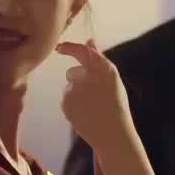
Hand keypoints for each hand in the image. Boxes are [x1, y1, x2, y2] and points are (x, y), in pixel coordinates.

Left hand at [56, 38, 134, 156]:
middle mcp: (89, 76)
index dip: (69, 47)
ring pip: (69, 87)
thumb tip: (90, 40)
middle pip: (73, 72)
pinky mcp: (66, 103)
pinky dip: (72, 105)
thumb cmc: (115, 106)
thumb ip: (99, 59)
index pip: (82, 51)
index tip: (59, 47)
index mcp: (105, 69)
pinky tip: (85, 114)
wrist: (113, 134)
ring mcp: (76, 90)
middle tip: (92, 97)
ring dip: (76, 94)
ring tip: (91, 108)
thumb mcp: (112, 80)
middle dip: (78, 81)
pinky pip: (66, 99)